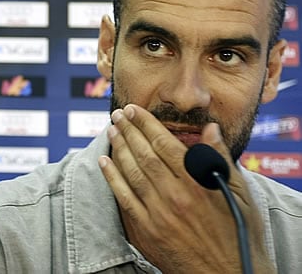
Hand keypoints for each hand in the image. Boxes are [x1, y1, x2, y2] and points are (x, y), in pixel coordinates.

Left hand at [99, 104, 273, 272]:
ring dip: (119, 148)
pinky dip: (112, 178)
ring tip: (112, 131)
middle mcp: (176, 196)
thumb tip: (210, 129)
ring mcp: (158, 214)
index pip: (165, 144)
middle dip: (129, 130)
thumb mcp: (241, 194)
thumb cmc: (239, 234)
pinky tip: (105, 162)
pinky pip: (124, 198)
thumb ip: (221, 158)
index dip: (147, 124)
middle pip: (145, 154)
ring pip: (132, 172)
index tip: (135, 110)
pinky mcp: (147, 231)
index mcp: (198, 183)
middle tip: (119, 115)